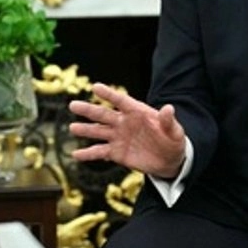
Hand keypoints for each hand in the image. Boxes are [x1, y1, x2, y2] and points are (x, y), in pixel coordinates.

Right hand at [68, 82, 185, 178]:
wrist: (169, 160)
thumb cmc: (172, 141)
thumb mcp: (175, 132)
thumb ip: (169, 121)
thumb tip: (169, 108)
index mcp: (136, 112)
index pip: (120, 101)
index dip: (109, 95)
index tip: (95, 87)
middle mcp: (123, 122)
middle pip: (103, 115)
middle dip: (88, 110)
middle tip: (73, 105)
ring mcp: (118, 137)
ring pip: (98, 132)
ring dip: (85, 130)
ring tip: (72, 128)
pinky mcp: (116, 153)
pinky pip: (99, 152)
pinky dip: (87, 154)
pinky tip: (75, 155)